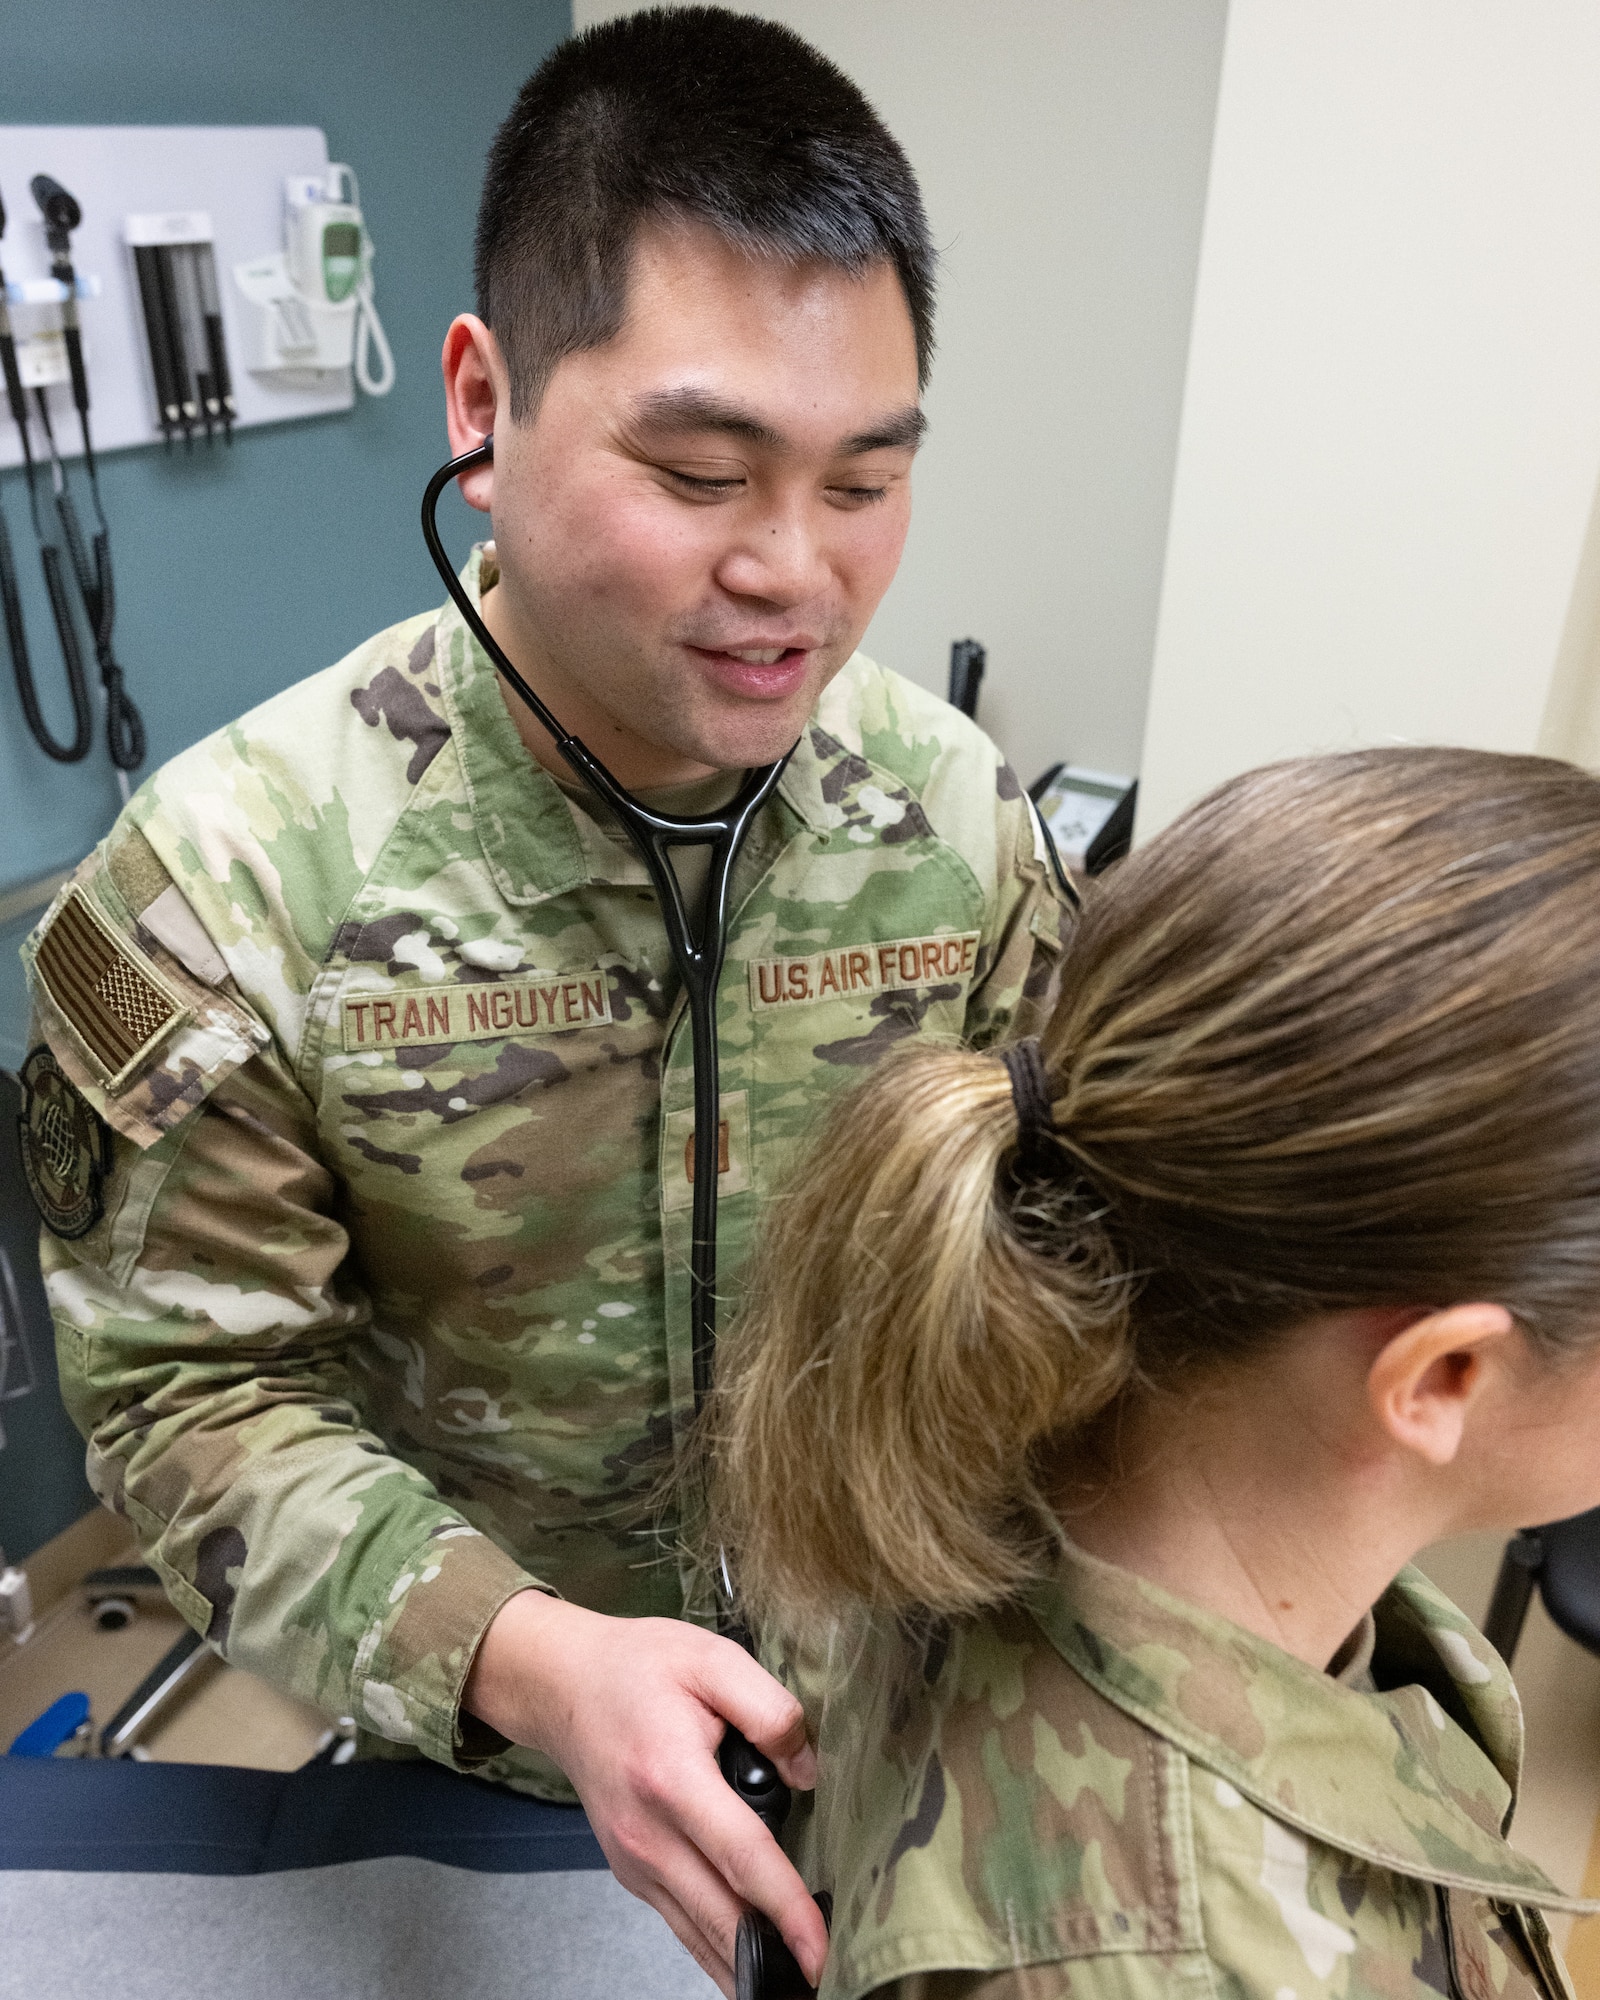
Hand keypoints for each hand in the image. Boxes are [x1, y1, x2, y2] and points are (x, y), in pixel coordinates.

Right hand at [462, 1589, 826, 1994]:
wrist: (564, 1685)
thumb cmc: (637, 1667)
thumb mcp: (712, 1659)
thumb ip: (769, 1709)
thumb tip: (809, 1771)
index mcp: (672, 1776)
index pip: (741, 1856)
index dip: (785, 1907)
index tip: (820, 1949)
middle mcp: (648, 1834)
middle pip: (721, 1916)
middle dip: (775, 1957)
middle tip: (824, 1976)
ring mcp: (635, 1861)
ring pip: (700, 1935)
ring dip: (748, 1964)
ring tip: (797, 1977)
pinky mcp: (632, 1872)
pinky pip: (681, 1925)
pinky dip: (719, 1950)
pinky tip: (754, 1958)